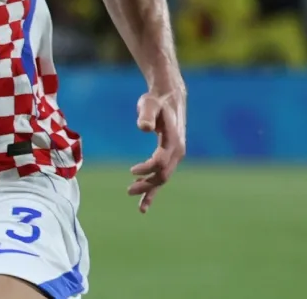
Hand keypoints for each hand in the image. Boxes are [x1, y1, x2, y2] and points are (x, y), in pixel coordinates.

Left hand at [128, 87, 186, 212]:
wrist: (170, 98)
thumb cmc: (156, 101)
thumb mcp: (150, 104)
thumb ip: (146, 114)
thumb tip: (144, 127)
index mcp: (173, 141)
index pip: (161, 161)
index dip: (147, 168)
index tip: (131, 171)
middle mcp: (177, 151)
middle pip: (163, 175)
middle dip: (148, 186)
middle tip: (128, 191)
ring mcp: (175, 155)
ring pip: (164, 178)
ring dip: (152, 191)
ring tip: (141, 207)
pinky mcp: (170, 155)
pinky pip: (163, 174)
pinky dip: (154, 186)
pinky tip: (144, 196)